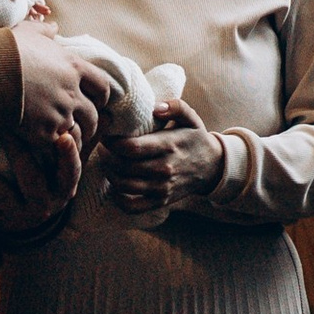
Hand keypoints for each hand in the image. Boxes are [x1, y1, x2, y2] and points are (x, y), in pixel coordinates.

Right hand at [11, 22, 108, 203]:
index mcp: (73, 67)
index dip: (101, 95)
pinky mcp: (44, 132)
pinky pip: (57, 145)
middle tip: (83, 126)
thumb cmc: (5, 49)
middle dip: (91, 122)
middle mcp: (71, 92)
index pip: (102, 85)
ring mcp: (60, 114)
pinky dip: (53, 146)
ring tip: (64, 140)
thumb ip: (45, 31)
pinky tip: (45, 145)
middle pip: (93, 114)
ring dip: (73, 137)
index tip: (97, 101)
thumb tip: (54, 26)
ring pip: (77, 133)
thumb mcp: (28, 32)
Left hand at [99, 99, 225, 222]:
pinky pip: (132, 206)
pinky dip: (118, 198)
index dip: (111, 142)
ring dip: (109, 173)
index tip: (106, 135)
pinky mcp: (160, 201)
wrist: (212, 167)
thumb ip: (176, 107)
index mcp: (168, 146)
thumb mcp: (191, 117)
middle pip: (123, 166)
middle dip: (106, 156)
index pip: (131, 148)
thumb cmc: (195, 138)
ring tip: (107, 161)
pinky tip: (116, 184)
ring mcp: (162, 188)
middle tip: (102, 146)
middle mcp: (164, 169)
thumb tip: (156, 107)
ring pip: (124, 185)